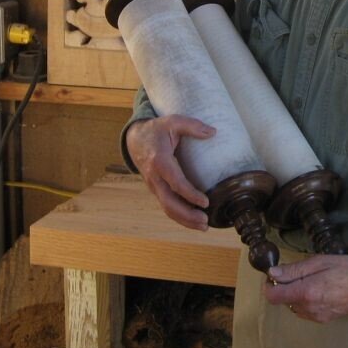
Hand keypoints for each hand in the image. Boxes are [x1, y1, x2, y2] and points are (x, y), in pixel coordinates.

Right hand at [125, 115, 212, 230]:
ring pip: (167, 208)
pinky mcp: (157, 190)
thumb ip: (192, 126)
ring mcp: (154, 186)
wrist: (135, 139)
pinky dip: (180, 216)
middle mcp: (154, 177)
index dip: (189, 194)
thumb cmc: (156, 130)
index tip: (205, 202)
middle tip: (205, 222)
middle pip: (169, 202)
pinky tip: (194, 221)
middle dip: (187, 215)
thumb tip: (213, 132)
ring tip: (203, 226)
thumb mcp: (172, 121)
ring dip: (184, 220)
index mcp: (159, 161)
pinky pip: (167, 206)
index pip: (175, 182)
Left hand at [262, 255, 347, 322]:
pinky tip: (318, 291)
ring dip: (295, 296)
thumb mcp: (318, 262)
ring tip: (311, 281)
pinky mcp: (324, 320)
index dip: (270, 286)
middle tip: (299, 274)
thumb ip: (294, 269)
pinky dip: (306, 302)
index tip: (275, 276)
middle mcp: (308, 308)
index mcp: (305, 292)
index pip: (273, 296)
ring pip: (294, 307)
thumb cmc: (344, 268)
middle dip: (285, 288)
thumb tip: (272, 273)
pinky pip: (306, 312)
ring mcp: (316, 316)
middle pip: (283, 301)